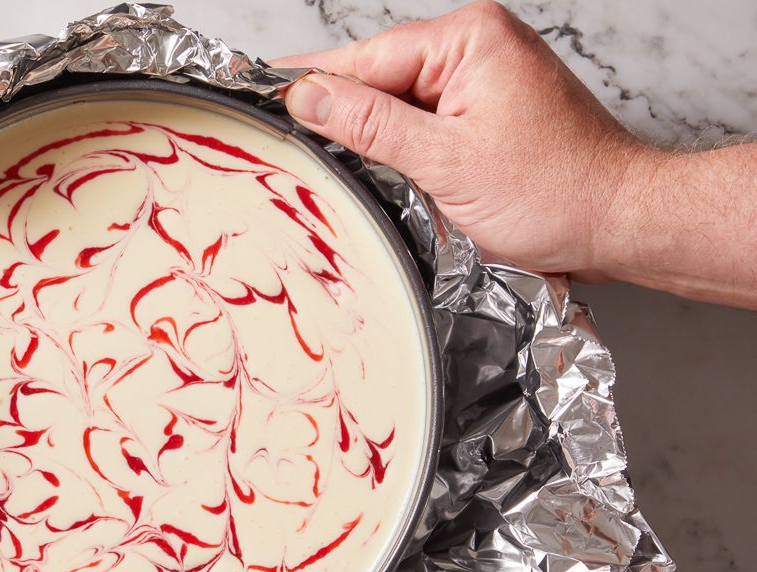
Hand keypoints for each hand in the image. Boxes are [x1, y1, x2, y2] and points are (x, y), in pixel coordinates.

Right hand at [274, 1, 756, 308]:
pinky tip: (376, 169)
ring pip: (398, 103)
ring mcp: (484, 77)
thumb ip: (370, 126)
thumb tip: (309, 98)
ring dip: (369, 137)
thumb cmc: (558, 192)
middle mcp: (478, 46)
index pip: (365, 58)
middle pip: (378, 77)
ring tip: (324, 163)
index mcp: (469, 39)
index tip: (260, 98)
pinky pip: (424, 119)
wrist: (621, 222)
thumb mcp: (445, 162)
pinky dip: (399, 146)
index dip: (311, 85)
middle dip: (338, 115)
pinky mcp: (488, 109)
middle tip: (283, 142)